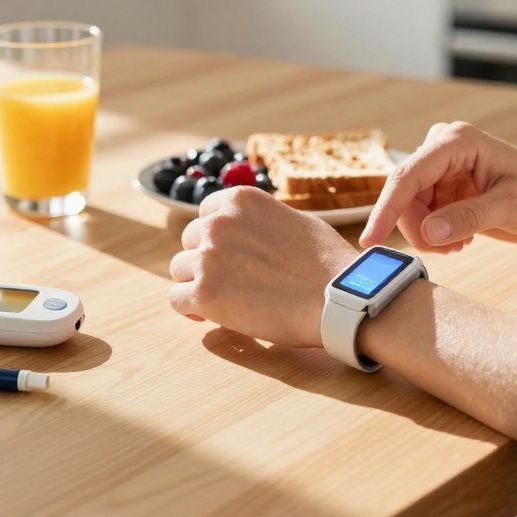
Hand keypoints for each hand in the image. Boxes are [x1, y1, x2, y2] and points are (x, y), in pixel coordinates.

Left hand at [168, 186, 357, 347]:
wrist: (339, 297)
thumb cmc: (328, 263)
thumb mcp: (295, 221)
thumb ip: (263, 223)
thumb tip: (255, 233)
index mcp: (240, 200)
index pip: (206, 212)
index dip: (215, 236)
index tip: (225, 254)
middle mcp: (218, 222)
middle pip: (190, 240)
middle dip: (206, 259)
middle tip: (227, 281)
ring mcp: (208, 257)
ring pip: (179, 269)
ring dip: (197, 283)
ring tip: (221, 300)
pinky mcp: (204, 292)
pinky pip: (177, 299)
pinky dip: (190, 309)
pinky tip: (207, 316)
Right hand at [360, 121, 516, 252]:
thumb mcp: (510, 207)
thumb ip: (467, 218)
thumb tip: (428, 233)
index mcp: (457, 141)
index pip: (408, 175)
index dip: (386, 209)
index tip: (371, 240)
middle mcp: (444, 150)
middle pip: (404, 194)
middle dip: (417, 228)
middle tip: (447, 250)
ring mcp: (442, 170)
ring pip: (409, 209)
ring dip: (428, 235)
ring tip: (461, 244)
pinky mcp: (445, 189)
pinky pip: (421, 216)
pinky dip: (435, 235)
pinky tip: (462, 240)